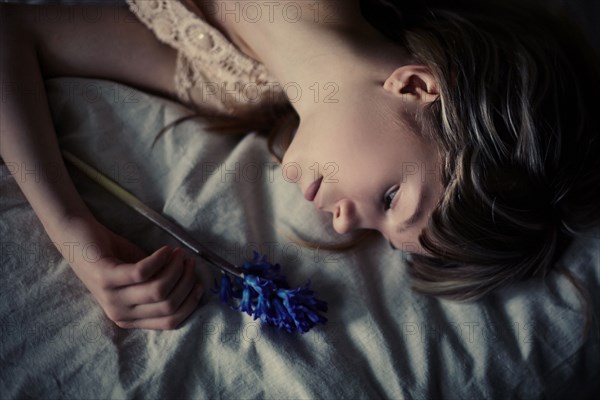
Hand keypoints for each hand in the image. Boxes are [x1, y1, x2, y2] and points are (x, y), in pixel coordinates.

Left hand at [53, 216, 203, 329]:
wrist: (78, 239)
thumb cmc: (113, 257)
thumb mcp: (139, 280)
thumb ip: (160, 286)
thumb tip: (192, 283)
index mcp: (130, 318)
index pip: (171, 321)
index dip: (190, 302)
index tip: (199, 283)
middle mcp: (120, 313)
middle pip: (168, 305)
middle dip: (185, 281)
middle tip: (188, 261)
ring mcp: (112, 296)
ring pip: (158, 290)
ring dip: (175, 268)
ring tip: (178, 253)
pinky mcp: (106, 276)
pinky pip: (144, 272)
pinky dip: (161, 259)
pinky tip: (165, 249)